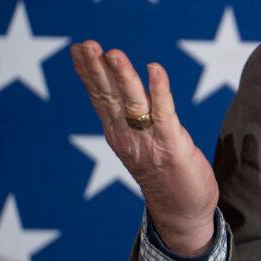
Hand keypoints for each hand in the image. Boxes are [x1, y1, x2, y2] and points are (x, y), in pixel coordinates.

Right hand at [70, 40, 218, 256]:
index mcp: (119, 134)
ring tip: (111, 52)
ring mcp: (149, 141)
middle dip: (96, 69)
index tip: (78, 48)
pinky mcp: (172, 145)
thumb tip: (134, 98)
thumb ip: (137, 122)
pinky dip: (159, 89)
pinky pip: (163, 113)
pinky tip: (155, 69)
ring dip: (122, 76)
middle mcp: (128, 136)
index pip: (100, 98)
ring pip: (132, 102)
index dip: (89, 73)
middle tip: (84, 44)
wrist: (182, 216)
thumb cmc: (167, 177)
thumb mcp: (143, 145)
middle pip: (108, 97)